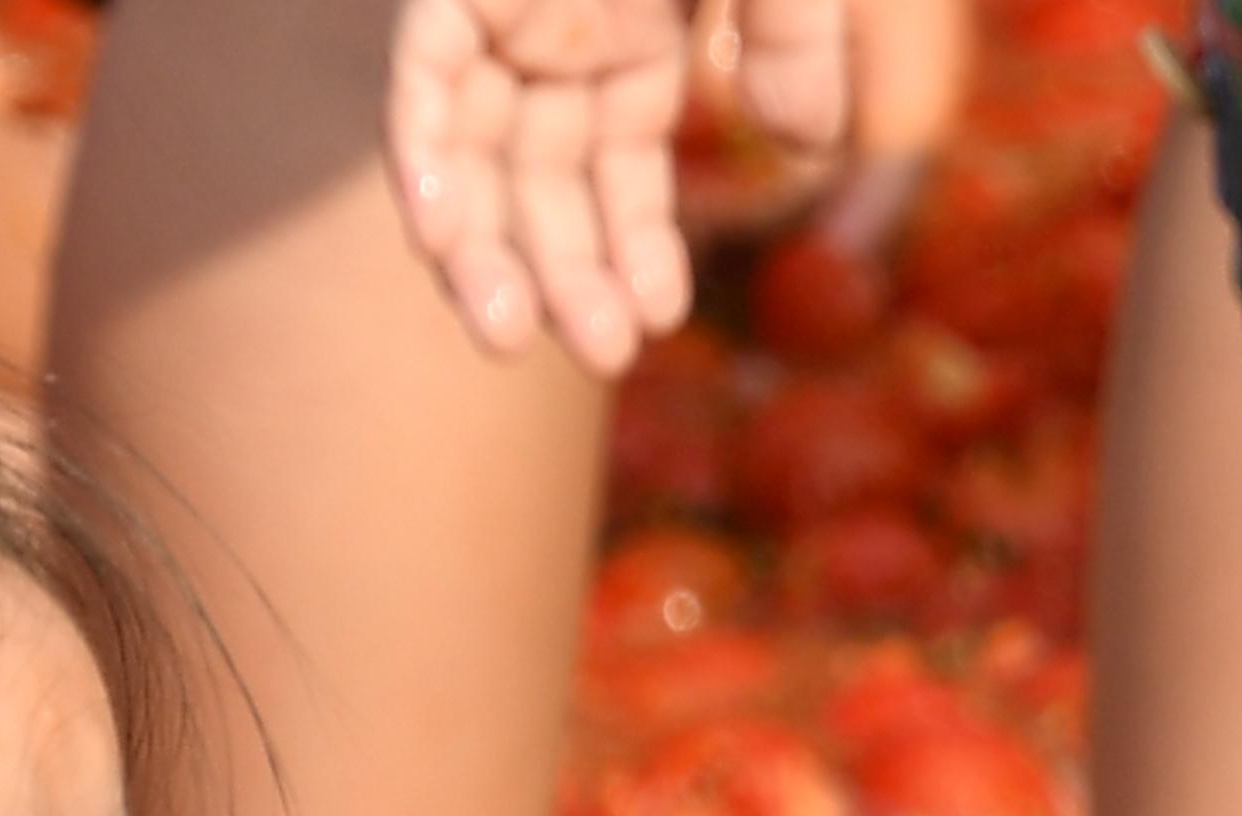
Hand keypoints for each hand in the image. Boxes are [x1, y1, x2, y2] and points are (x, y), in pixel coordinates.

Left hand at [384, 0, 853, 374]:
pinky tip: (447, 240)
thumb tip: (816, 145)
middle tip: (591, 355)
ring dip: (489, 251)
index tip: (647, 324)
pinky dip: (428, 162)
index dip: (630, 250)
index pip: (618, 172)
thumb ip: (805, 41)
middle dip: (562, 272)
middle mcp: (561, 31)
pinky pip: (425, 82)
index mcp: (638, 35)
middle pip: (542, 181)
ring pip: (477, 154)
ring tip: (512, 336)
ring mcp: (507, 4)